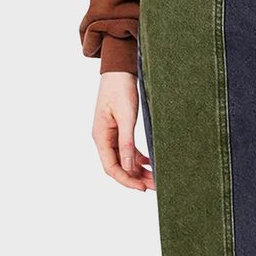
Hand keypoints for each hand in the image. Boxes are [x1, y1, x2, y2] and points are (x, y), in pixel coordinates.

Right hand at [92, 71, 154, 190]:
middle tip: (154, 185)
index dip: (126, 180)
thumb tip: (127, 167)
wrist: (120, 68)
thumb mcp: (126, 115)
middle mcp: (104, 138)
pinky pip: (127, 148)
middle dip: (135, 177)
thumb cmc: (120, 88)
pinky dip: (138, 157)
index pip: (111, 167)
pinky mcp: (119, 128)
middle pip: (118, 166)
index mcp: (101, 136)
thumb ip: (126, 142)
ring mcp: (111, 133)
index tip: (142, 188)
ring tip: (155, 177)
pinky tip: (149, 161)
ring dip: (138, 169)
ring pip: (124, 159)